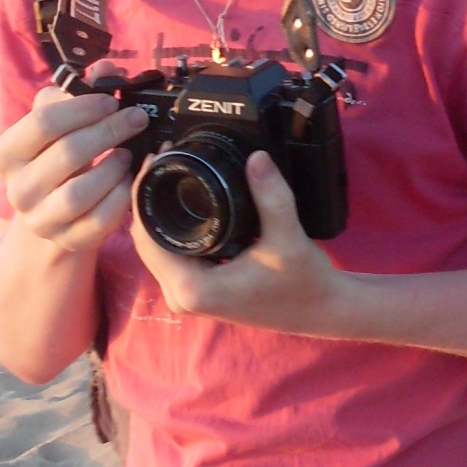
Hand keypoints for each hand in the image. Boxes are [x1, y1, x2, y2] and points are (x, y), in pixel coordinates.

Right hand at [0, 82, 148, 251]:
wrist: (51, 207)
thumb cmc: (56, 152)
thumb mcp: (59, 120)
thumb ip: (79, 92)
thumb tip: (107, 69)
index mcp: (6, 154)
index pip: (43, 123)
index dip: (83, 108)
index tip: (111, 101)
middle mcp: (18, 190)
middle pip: (68, 153)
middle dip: (109, 131)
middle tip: (135, 119)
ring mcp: (41, 220)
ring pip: (81, 192)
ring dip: (113, 167)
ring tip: (129, 152)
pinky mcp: (68, 239)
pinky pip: (100, 220)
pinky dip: (121, 196)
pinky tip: (130, 179)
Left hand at [130, 149, 340, 333]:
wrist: (322, 310)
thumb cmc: (305, 281)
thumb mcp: (287, 237)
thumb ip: (271, 196)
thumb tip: (255, 157)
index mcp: (193, 288)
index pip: (147, 234)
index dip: (144, 192)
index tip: (157, 157)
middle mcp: (182, 297)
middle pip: (144, 240)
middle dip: (148, 198)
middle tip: (162, 157)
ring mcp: (188, 298)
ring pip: (154, 248)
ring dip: (157, 212)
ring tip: (167, 172)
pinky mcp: (198, 294)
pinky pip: (170, 255)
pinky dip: (169, 229)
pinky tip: (180, 202)